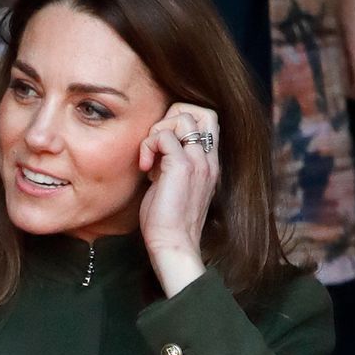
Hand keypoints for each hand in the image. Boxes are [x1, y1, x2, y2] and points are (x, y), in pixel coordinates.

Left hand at [137, 103, 218, 296]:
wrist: (172, 244)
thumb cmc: (166, 221)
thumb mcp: (170, 186)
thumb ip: (169, 165)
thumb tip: (153, 151)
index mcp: (208, 163)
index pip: (206, 121)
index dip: (179, 123)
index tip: (159, 150)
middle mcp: (208, 158)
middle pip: (203, 110)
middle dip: (172, 117)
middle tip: (155, 145)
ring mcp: (198, 161)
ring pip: (183, 117)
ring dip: (158, 131)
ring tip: (150, 158)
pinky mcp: (182, 167)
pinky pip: (164, 135)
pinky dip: (148, 145)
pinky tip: (145, 168)